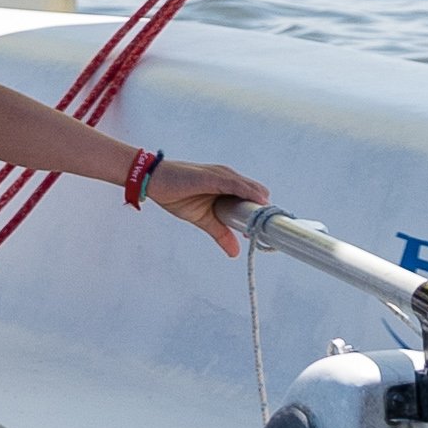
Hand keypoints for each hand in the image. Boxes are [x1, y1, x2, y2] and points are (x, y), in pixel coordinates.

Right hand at [130, 152, 268, 246]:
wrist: (152, 181)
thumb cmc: (176, 194)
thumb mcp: (203, 219)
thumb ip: (220, 233)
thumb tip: (235, 252)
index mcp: (227, 186)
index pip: (254, 197)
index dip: (264, 213)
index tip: (273, 230)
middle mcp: (228, 178)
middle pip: (258, 193)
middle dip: (267, 212)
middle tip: (274, 231)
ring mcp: (221, 176)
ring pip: (251, 188)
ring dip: (262, 205)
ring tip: (272, 222)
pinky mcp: (212, 177)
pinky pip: (235, 184)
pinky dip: (249, 193)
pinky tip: (259, 203)